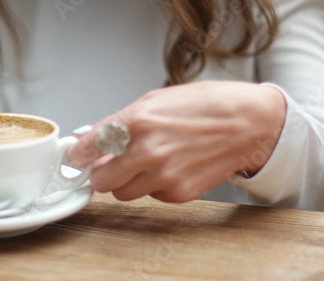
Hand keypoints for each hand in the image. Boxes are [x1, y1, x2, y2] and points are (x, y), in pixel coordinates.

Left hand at [66, 81, 285, 201]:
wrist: (248, 123)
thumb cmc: (206, 106)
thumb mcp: (155, 100)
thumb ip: (119, 121)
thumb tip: (90, 136)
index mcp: (137, 122)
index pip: (88, 148)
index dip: (77, 156)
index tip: (75, 160)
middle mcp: (147, 151)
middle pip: (101, 181)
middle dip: (102, 174)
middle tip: (111, 165)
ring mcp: (164, 175)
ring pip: (123, 194)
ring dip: (127, 182)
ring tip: (146, 164)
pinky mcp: (180, 193)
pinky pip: (152, 196)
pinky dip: (154, 186)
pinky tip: (170, 168)